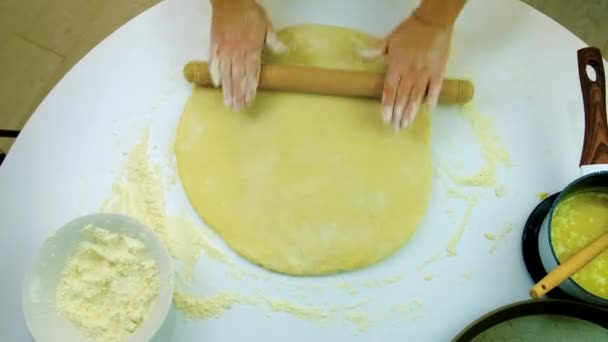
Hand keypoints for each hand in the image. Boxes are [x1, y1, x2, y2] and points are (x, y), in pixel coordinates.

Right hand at [209, 0, 285, 110]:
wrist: (229, 0)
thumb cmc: (250, 12)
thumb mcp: (266, 24)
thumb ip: (273, 39)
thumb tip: (285, 51)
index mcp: (251, 49)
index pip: (251, 73)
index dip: (250, 89)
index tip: (250, 101)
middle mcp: (236, 53)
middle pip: (238, 78)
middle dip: (239, 95)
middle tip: (239, 109)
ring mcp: (224, 50)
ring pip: (226, 74)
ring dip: (228, 90)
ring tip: (229, 104)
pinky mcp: (214, 46)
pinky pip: (213, 62)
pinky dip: (214, 74)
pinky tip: (216, 85)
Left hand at [362, 14, 453, 130]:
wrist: (432, 22)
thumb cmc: (409, 31)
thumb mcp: (389, 40)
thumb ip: (376, 51)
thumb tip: (360, 56)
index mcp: (396, 67)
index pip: (389, 91)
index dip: (387, 106)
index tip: (384, 119)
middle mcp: (410, 73)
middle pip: (402, 98)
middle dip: (397, 115)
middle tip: (395, 129)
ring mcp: (425, 74)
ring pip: (417, 97)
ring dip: (411, 112)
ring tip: (406, 125)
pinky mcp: (438, 72)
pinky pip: (435, 89)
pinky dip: (432, 99)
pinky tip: (429, 111)